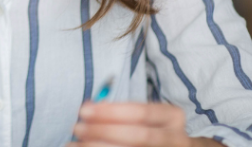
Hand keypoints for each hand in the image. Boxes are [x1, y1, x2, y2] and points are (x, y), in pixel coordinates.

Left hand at [71, 102, 217, 145]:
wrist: (169, 146)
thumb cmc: (148, 125)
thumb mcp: (143, 115)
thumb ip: (119, 111)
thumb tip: (87, 108)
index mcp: (172, 117)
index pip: (142, 112)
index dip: (111, 111)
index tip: (84, 111)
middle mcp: (176, 139)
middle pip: (139, 136)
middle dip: (104, 131)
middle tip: (77, 128)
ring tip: (75, 144)